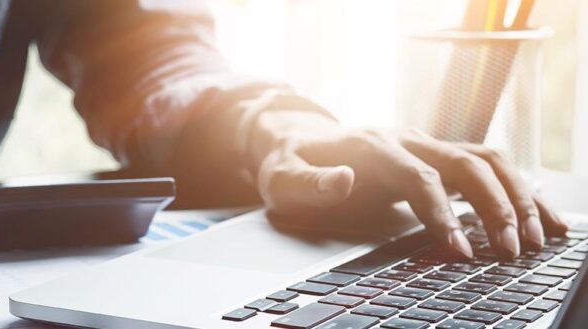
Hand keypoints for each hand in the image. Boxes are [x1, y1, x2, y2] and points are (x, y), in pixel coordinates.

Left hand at [248, 109, 567, 258]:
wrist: (296, 138)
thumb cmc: (290, 163)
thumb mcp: (282, 177)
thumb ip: (309, 183)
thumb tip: (342, 181)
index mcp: (371, 146)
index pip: (418, 176)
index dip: (442, 213)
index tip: (459, 250)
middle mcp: (406, 139)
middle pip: (466, 164)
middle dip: (494, 207)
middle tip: (510, 250)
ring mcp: (425, 145)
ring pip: (486, 161)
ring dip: (516, 196)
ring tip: (535, 238)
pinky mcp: (437, 156)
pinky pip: (487, 166)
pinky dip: (518, 188)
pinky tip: (539, 217)